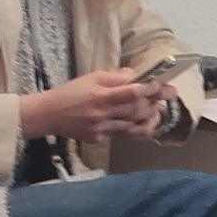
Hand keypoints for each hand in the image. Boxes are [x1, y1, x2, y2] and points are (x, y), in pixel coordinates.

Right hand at [18, 68, 163, 142]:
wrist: (49, 114)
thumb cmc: (70, 92)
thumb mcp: (92, 77)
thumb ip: (115, 78)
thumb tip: (135, 77)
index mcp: (100, 96)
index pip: (132, 93)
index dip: (150, 89)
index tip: (162, 86)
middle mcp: (102, 115)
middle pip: (137, 111)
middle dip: (154, 103)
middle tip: (167, 96)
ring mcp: (101, 130)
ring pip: (133, 128)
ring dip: (150, 119)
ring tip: (158, 112)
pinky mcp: (98, 139)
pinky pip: (121, 135)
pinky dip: (134, 128)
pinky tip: (140, 122)